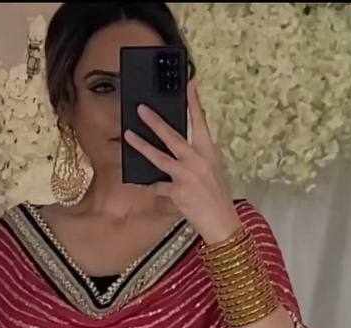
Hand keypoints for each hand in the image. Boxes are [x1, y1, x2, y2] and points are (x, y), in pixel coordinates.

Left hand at [123, 78, 241, 245]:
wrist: (222, 222)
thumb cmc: (218, 196)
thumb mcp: (215, 169)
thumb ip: (200, 155)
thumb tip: (182, 146)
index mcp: (209, 152)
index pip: (200, 122)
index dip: (194, 102)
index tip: (189, 83)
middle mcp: (197, 160)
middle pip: (172, 136)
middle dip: (155, 121)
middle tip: (141, 109)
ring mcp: (186, 175)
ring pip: (159, 157)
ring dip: (141, 146)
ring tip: (128, 135)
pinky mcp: (177, 192)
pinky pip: (159, 186)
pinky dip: (154, 188)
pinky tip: (151, 188)